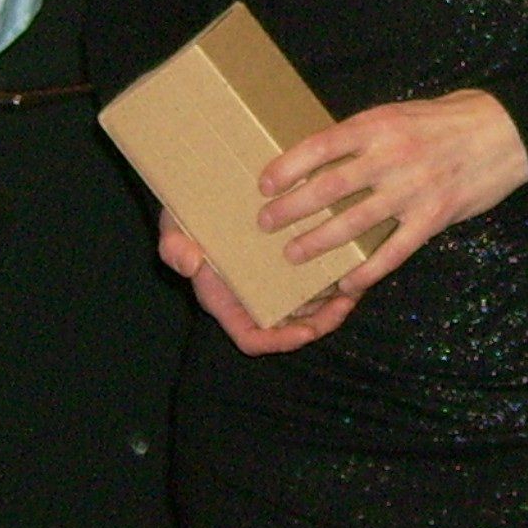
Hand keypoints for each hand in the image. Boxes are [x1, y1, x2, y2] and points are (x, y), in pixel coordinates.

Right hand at [157, 205, 355, 353]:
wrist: (201, 186)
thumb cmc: (183, 213)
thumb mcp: (171, 227)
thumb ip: (172, 247)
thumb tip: (189, 263)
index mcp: (226, 301)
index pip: (253, 338)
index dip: (280, 342)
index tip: (305, 332)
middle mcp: (253, 296)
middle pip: (292, 325)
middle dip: (322, 321)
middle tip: (345, 302)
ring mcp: (273, 279)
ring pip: (310, 304)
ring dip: (334, 299)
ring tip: (356, 283)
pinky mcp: (290, 258)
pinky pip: (317, 275)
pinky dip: (336, 273)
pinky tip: (353, 260)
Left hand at [254, 90, 527, 298]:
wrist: (503, 132)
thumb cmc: (445, 121)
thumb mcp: (398, 115)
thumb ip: (363, 136)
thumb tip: (318, 159)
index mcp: (378, 126)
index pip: (320, 147)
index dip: (287, 167)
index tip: (264, 184)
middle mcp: (391, 157)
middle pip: (328, 188)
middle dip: (291, 209)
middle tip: (265, 224)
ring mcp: (412, 190)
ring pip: (354, 223)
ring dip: (318, 242)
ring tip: (292, 254)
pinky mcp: (433, 218)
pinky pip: (393, 251)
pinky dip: (367, 270)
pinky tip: (346, 282)